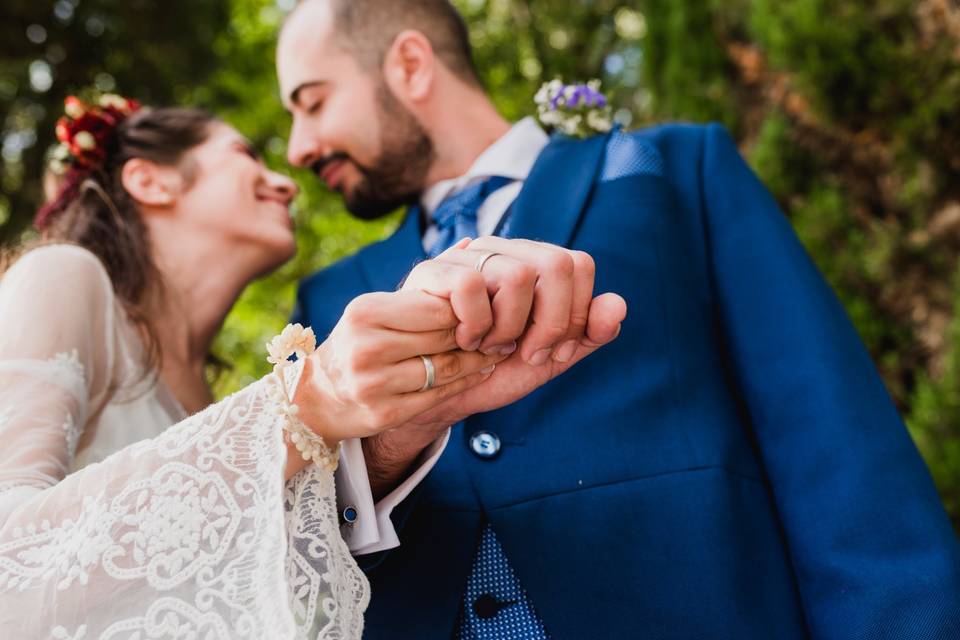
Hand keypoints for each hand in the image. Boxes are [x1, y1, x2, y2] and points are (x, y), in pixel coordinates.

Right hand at [292, 289, 507, 446]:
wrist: (320, 395)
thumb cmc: (361, 342)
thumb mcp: (379, 309)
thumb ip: (426, 284)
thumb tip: (471, 245)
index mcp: (365, 312)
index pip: (437, 307)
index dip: (466, 310)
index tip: (483, 311)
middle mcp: (366, 346)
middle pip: (444, 338)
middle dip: (477, 335)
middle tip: (499, 333)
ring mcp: (373, 384)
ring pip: (446, 369)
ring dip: (477, 362)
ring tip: (494, 353)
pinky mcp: (384, 414)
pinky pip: (439, 396)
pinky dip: (465, 384)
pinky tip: (478, 374)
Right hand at [405, 236, 599, 364]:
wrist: (440, 395)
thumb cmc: (494, 370)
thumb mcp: (550, 358)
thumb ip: (587, 335)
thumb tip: (618, 305)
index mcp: (535, 265)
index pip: (579, 264)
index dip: (575, 313)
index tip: (553, 350)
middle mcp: (504, 252)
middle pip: (556, 264)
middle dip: (551, 323)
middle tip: (526, 353)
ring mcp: (468, 257)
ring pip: (518, 275)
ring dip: (509, 328)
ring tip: (492, 348)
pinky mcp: (432, 272)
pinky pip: (469, 284)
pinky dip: (476, 325)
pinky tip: (467, 342)